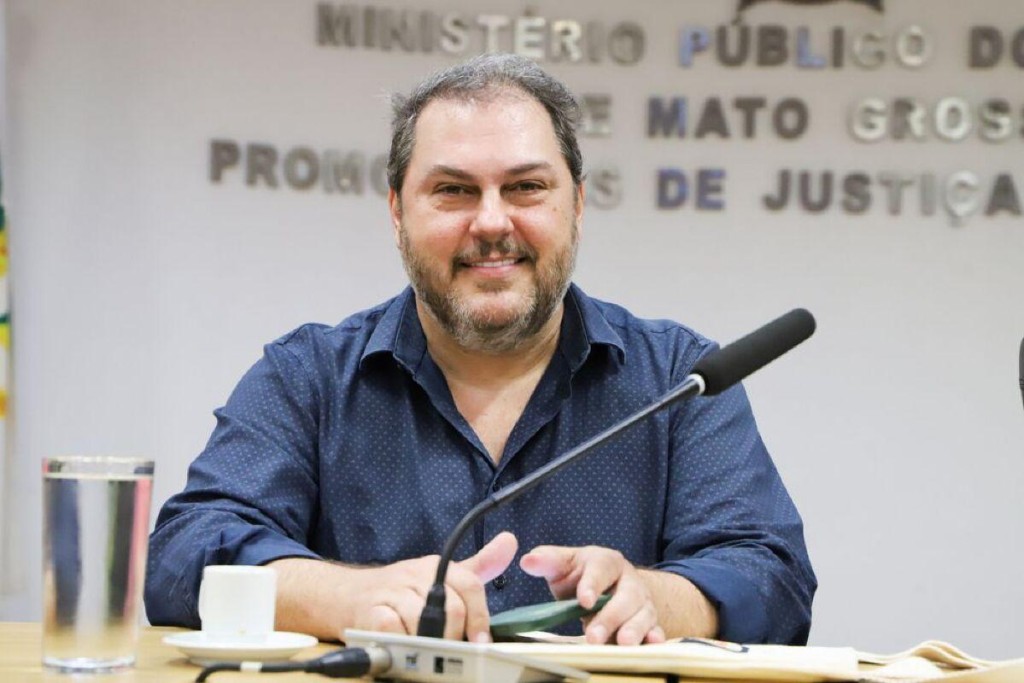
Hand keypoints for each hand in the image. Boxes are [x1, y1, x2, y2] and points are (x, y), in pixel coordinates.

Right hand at [343, 531, 517, 641]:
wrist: (349, 595)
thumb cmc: (401, 592)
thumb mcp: (441, 575)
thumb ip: (478, 566)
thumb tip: (511, 541)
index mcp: (437, 567)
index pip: (470, 585)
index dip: (480, 616)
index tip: (483, 642)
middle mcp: (416, 575)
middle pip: (452, 607)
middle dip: (457, 635)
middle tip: (454, 652)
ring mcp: (393, 593)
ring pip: (425, 620)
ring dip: (431, 643)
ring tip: (429, 653)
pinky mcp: (371, 612)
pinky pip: (395, 630)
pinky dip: (403, 644)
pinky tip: (404, 648)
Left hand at [520, 545, 664, 644]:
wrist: (611, 586)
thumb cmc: (583, 575)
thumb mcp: (564, 565)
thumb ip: (547, 561)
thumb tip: (528, 560)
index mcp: (607, 562)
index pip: (602, 569)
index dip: (593, 584)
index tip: (583, 600)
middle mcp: (629, 580)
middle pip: (626, 596)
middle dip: (610, 617)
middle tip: (593, 636)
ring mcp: (642, 601)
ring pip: (643, 614)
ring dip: (634, 629)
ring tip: (622, 644)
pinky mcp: (649, 621)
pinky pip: (656, 628)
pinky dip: (655, 637)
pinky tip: (651, 644)